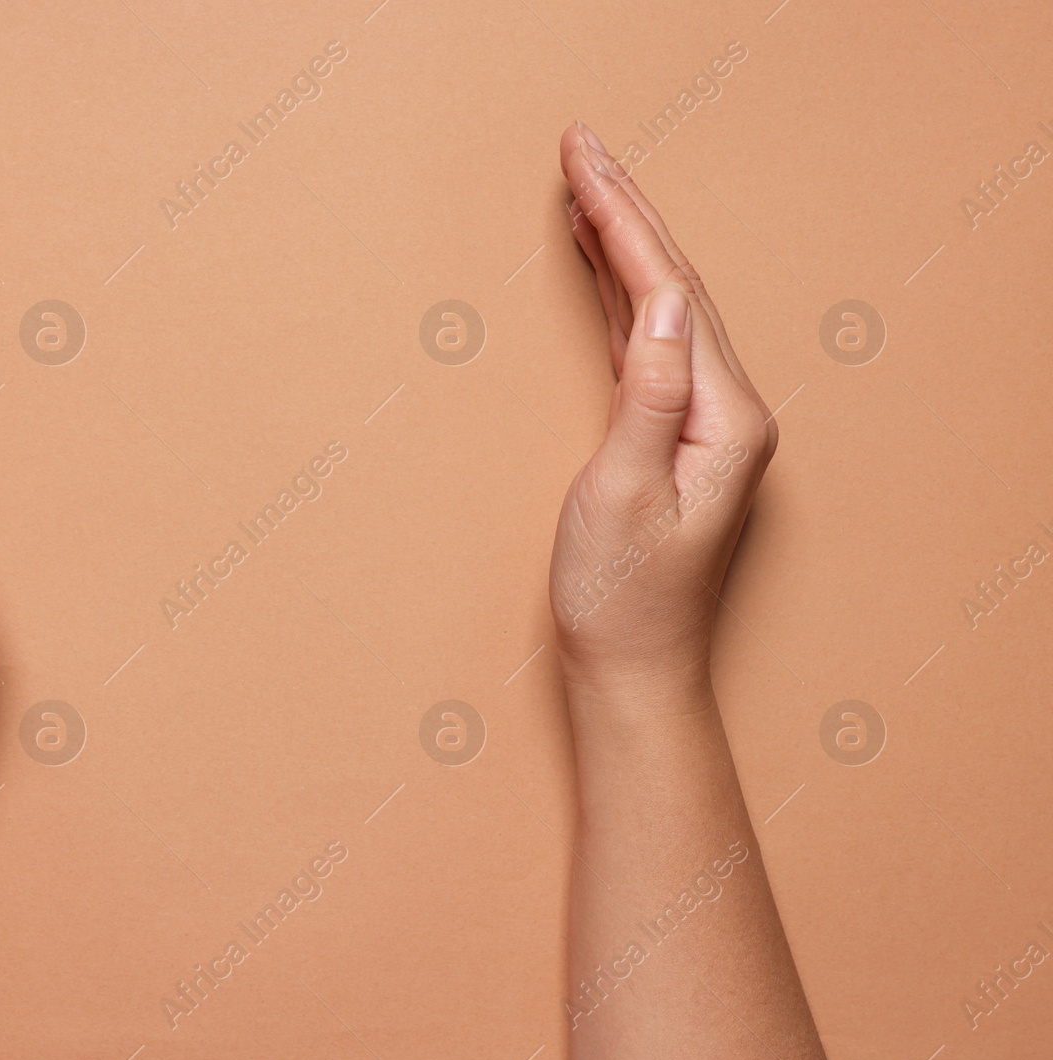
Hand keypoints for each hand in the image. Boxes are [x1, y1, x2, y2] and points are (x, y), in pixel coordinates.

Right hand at [549, 122, 776, 690]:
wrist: (633, 668)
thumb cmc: (623, 597)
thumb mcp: (625, 494)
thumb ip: (650, 394)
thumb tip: (667, 301)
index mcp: (726, 418)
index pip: (671, 292)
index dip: (622, 221)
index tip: (581, 160)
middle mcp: (728, 410)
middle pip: (675, 284)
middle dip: (624, 210)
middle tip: (579, 144)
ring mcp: (705, 421)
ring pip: (663, 306)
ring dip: (621, 244)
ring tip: (584, 186)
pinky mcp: (675, 435)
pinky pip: (649, 343)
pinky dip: (620, 295)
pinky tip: (600, 267)